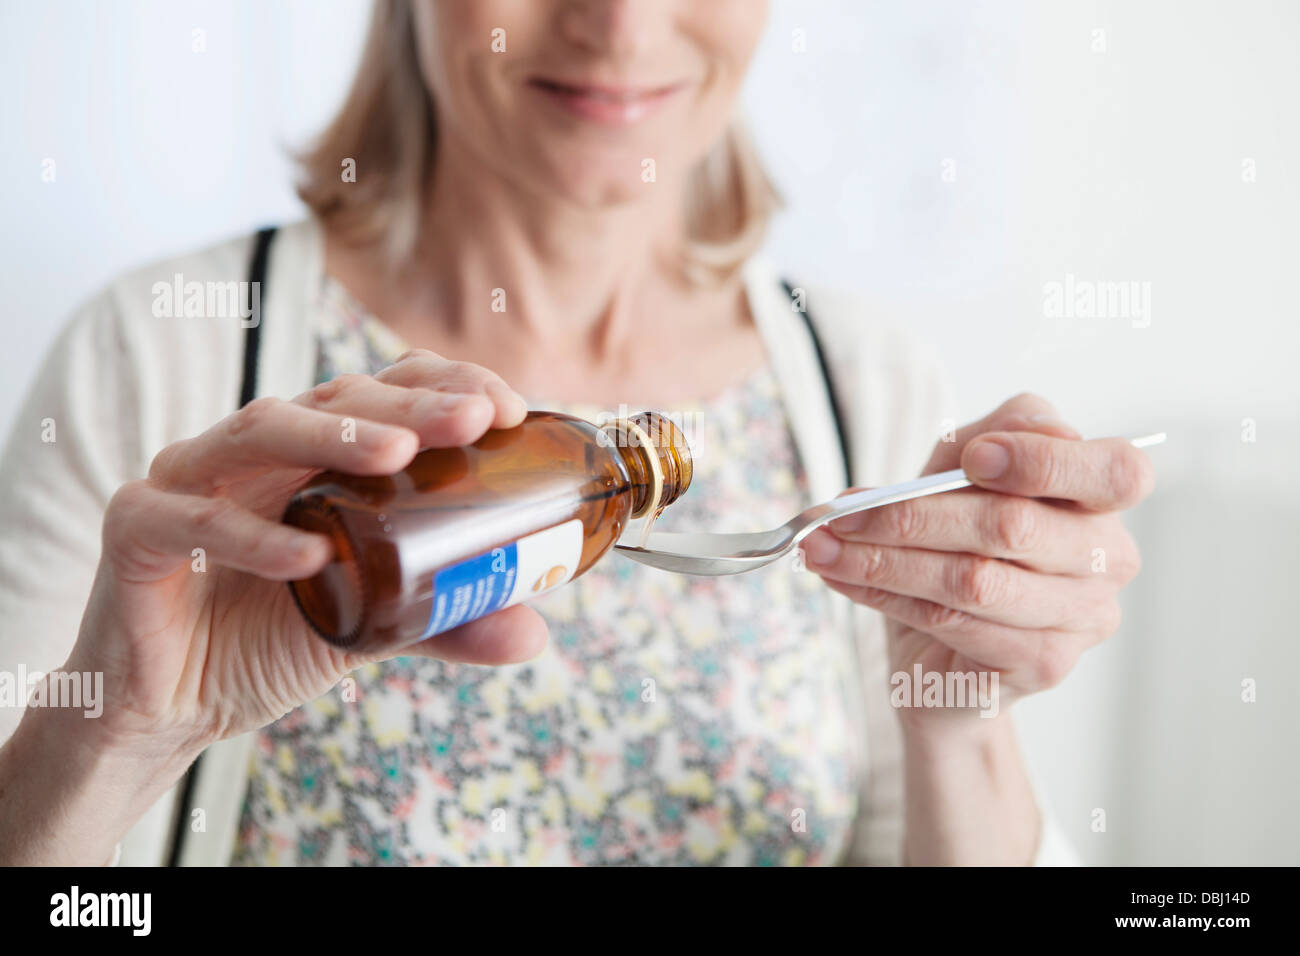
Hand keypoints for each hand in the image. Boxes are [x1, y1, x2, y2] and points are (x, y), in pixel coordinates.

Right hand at [63, 349, 547, 764]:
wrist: (173, 706)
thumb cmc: (270, 640)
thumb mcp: (375, 624)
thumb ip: (444, 619)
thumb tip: (533, 633)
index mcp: (317, 456)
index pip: (383, 394)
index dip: (443, 388)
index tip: (506, 410)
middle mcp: (259, 451)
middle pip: (335, 401)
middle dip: (408, 405)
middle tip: (471, 418)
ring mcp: (192, 477)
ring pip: (260, 431)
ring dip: (333, 440)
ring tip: (399, 456)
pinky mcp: (137, 528)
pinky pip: (195, 519)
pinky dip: (253, 536)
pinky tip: (311, 557)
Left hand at [801, 393, 1154, 728]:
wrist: (943, 655)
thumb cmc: (957, 547)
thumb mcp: (960, 476)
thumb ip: (979, 442)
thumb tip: (983, 447)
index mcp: (1101, 499)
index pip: (1114, 471)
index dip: (1043, 461)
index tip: (973, 458)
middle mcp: (1108, 558)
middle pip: (1013, 526)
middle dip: (913, 515)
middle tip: (843, 512)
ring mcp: (1082, 617)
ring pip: (973, 579)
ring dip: (883, 559)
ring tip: (823, 547)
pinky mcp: (1043, 663)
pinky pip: (953, 621)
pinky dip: (885, 594)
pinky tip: (843, 578)